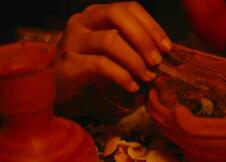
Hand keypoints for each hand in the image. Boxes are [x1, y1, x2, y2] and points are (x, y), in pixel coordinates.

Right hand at [53, 2, 171, 100]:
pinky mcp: (69, 61)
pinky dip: (121, 76)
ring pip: (110, 40)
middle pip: (118, 15)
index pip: (129, 8)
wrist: (56, 84)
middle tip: (157, 61)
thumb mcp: (112, 51)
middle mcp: (84, 20)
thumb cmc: (89, 66)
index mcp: (98, 14)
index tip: (167, 47)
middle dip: (143, 38)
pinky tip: (132, 86)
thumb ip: (133, 47)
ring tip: (148, 76)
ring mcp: (74, 39)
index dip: (151, 26)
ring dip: (134, 60)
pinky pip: (100, 64)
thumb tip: (164, 54)